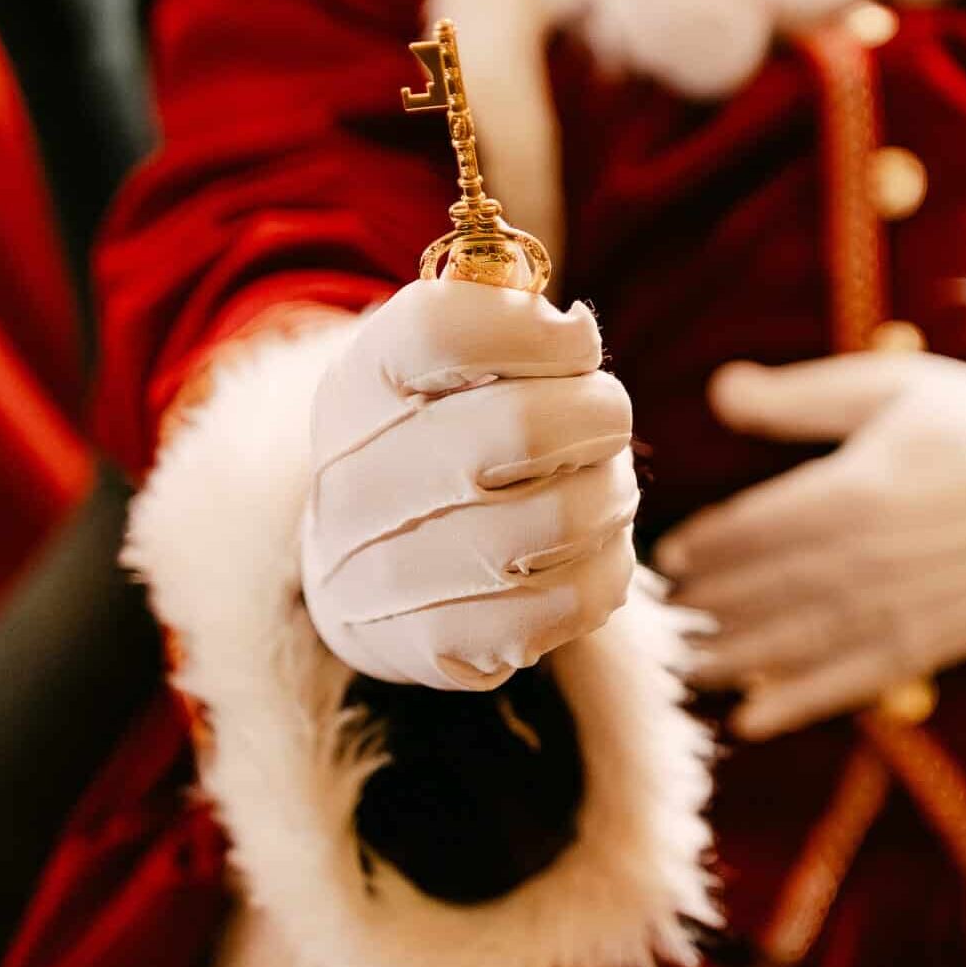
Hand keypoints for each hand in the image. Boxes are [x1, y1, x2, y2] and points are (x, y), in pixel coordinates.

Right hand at [302, 279, 638, 690]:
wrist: (364, 573)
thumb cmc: (436, 443)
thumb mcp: (439, 367)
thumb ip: (501, 321)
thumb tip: (572, 328)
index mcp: (356, 388)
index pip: (443, 331)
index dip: (537, 331)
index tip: (574, 342)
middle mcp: (353, 482)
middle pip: (523, 426)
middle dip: (599, 411)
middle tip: (606, 415)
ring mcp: (385, 574)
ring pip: (564, 516)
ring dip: (611, 491)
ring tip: (599, 483)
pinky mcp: (436, 645)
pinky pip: (574, 597)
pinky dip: (608, 562)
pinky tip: (587, 548)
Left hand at [657, 353, 965, 738]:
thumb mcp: (889, 385)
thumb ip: (799, 397)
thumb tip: (718, 389)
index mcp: (853, 492)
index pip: (753, 529)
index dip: (704, 547)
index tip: (667, 560)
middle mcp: (869, 561)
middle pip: (762, 591)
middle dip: (705, 607)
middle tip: (657, 622)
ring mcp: (902, 610)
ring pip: (794, 644)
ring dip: (732, 659)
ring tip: (682, 669)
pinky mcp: (933, 644)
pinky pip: (851, 682)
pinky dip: (797, 703)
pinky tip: (751, 717)